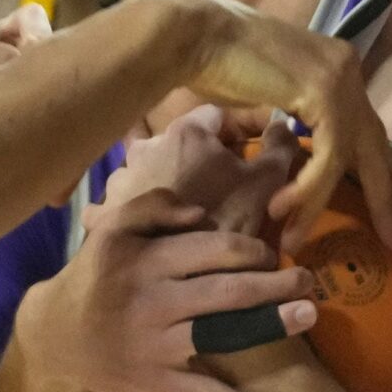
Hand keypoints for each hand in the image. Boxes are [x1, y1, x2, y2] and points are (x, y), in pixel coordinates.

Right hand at [17, 186, 316, 391]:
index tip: (271, 254)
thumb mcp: (111, 229)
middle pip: (224, 288)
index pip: (212, 248)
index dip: (251, 248)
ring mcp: (156, 343)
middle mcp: (153, 299)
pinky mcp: (156, 379)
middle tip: (309, 280)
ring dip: (268, 326)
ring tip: (308, 316)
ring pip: (220, 333)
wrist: (52, 335)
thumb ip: (154, 206)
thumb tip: (202, 213)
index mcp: (146, 259)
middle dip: (273, 282)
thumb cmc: (93, 276)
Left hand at [95, 106, 300, 245]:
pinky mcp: (108, 211)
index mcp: (185, 132)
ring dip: (170, 180)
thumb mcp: (267, 182)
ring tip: (190, 208)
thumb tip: (283, 124)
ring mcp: (122, 178)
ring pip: (152, 169)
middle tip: (226, 182)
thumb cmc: (227, 219)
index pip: (217, 115)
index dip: (241, 130)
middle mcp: (146, 146)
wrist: (177, 276)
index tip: (256, 148)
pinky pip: (126, 200)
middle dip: (204, 157)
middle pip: (182, 142)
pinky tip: (157, 225)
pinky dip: (142, 207)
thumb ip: (281, 146)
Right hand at [158, 0, 391, 252]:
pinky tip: (282, 208)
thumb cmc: (215, 65)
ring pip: (347, 156)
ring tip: (296, 240)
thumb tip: (297, 148)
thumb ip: (295, 118)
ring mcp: (340, 78)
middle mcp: (347, 69)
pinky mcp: (323, 93)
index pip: (367, 127)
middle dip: (385, 194)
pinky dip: (307, 188)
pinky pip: (328, 155)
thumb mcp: (269, 99)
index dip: (381, 169)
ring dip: (320, 204)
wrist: (195, 36)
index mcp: (338, 66)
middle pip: (375, 144)